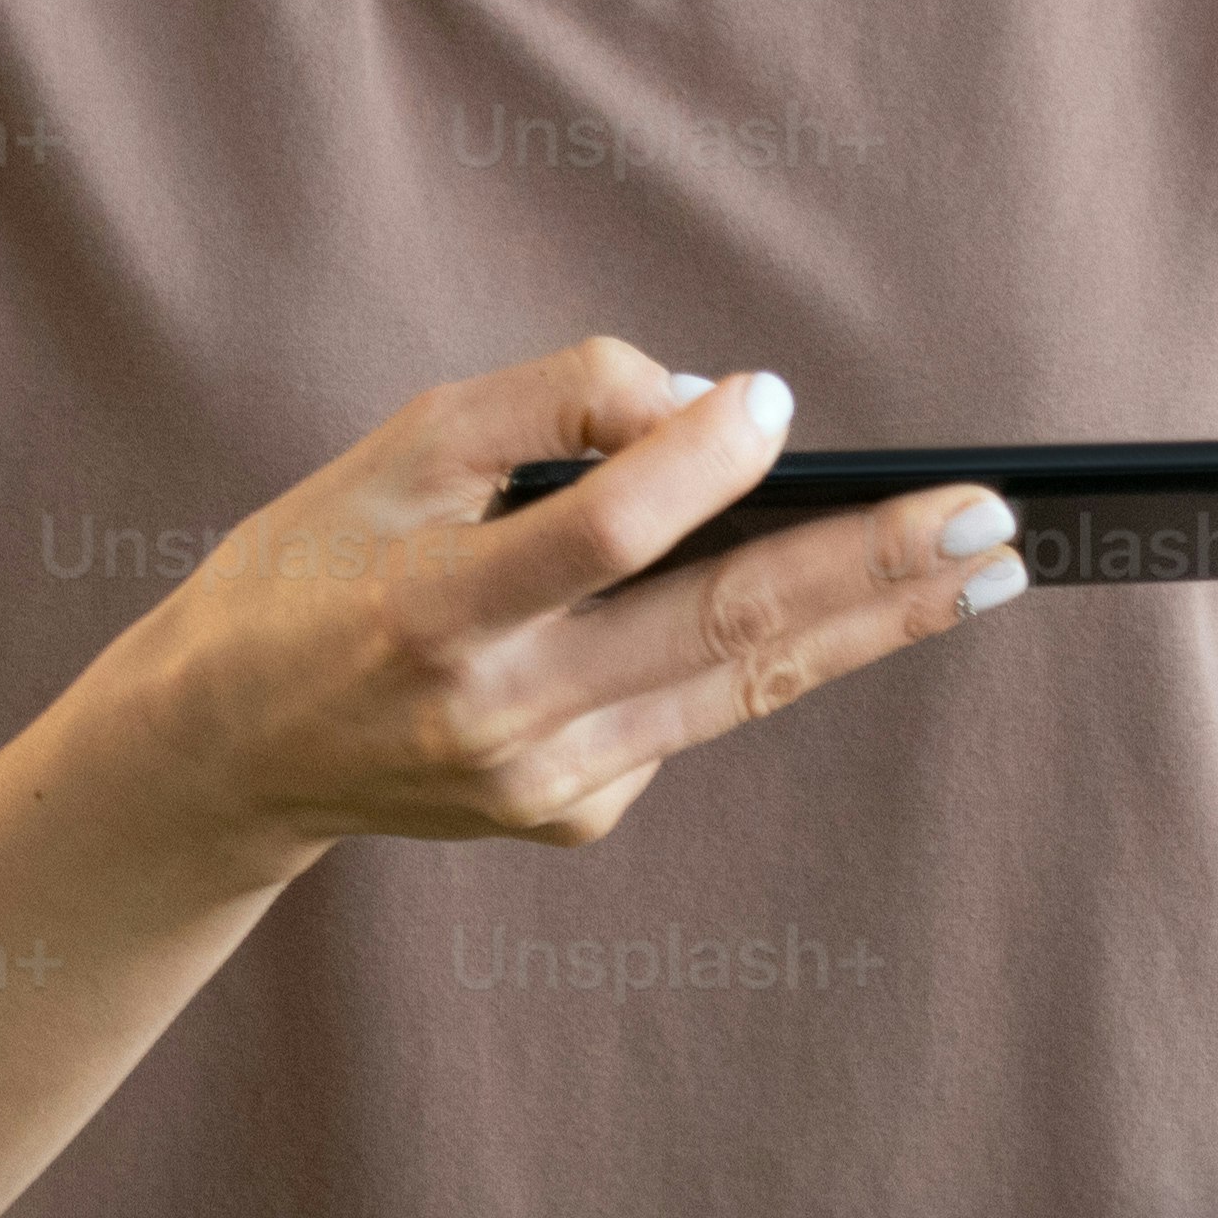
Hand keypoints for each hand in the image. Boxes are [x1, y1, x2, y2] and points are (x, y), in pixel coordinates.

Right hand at [71, 336, 1021, 876]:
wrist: (228, 747)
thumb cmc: (319, 564)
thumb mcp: (402, 447)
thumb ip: (553, 406)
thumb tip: (709, 402)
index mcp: (436, 610)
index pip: (602, 535)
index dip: (696, 461)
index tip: (771, 399)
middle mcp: (498, 718)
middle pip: (719, 632)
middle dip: (870, 569)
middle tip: (989, 518)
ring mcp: (544, 786)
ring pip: (739, 690)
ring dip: (876, 624)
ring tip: (986, 569)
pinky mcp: (572, 818)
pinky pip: (682, 715)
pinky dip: (732, 652)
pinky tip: (776, 610)